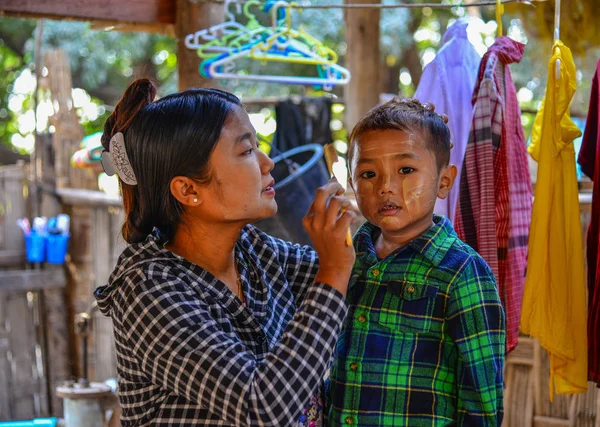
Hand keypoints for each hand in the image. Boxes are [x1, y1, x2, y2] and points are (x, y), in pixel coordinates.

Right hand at [303, 179, 356, 295]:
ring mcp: (325, 228)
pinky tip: (352, 220)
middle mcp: (314, 222)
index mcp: (308, 220)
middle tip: (342, 188)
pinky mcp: (337, 234)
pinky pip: (347, 214)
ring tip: (348, 207)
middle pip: (322, 192)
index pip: (318, 196)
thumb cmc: (330, 246)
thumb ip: (325, 212)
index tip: (337, 188)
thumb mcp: (321, 229)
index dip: (329, 188)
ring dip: (346, 201)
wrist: (333, 268)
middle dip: (334, 185)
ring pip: (336, 201)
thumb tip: (334, 189)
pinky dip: (352, 214)